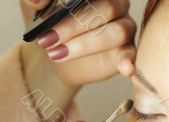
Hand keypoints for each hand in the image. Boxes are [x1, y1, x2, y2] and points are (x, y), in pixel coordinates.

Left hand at [20, 0, 135, 89]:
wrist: (55, 54)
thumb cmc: (50, 26)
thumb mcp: (36, 9)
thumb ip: (36, 0)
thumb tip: (38, 1)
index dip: (76, 1)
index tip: (56, 6)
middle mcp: (116, 5)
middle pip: (106, 9)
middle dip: (73, 25)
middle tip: (47, 39)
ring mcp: (125, 29)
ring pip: (116, 32)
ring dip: (86, 44)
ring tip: (58, 54)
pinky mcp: (126, 52)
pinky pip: (132, 55)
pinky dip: (128, 61)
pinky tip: (126, 68)